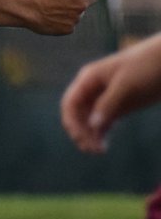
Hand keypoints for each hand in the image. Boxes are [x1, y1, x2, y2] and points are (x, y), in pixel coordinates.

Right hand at [61, 33, 160, 152]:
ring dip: (90, 135)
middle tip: (92, 150)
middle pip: (77, 113)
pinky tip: (104, 145)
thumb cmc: (146, 67)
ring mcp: (105, 96)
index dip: (71, 122)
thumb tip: (92, 126)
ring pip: (89, 119)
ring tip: (98, 151)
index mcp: (89, 78)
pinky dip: (101, 133)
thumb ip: (108, 104)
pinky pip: (103, 121)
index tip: (81, 139)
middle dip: (80, 132)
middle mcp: (93, 88)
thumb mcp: (126, 86)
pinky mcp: (118, 104)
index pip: (70, 103)